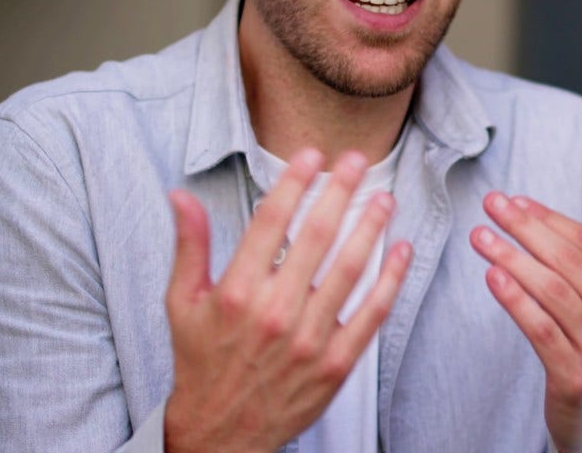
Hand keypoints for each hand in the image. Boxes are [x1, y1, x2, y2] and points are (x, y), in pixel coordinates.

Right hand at [163, 149, 411, 452]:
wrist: (221, 433)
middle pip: (316, 237)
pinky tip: (401, 249)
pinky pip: (372, 313)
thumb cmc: (202, 362)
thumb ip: (190, 246)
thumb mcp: (183, 303)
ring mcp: (310, 339)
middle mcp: (275, 312)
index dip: (295, 182)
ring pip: (350, 269)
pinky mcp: (336, 363)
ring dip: (371, 227)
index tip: (312, 155)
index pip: (271, 222)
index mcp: (236, 292)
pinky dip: (391, 279)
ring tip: (384, 197)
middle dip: (340, 191)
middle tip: (358, 160)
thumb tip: (180, 195)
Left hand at [470, 193, 581, 451]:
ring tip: (481, 238)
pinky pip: (542, 330)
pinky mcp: (577, 377)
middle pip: (569, 262)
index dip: (553, 220)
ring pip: (552, 291)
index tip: (520, 202)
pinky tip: (492, 278)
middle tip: (492, 204)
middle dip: (526, 229)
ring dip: (512, 258)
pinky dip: (516, 300)